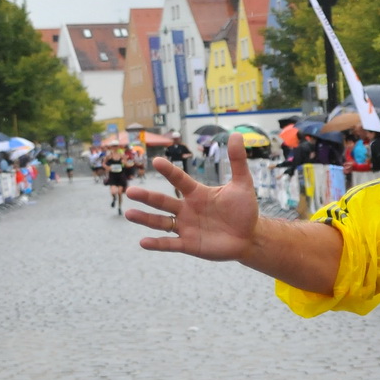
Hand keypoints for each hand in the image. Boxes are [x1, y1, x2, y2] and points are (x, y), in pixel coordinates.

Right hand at [127, 135, 260, 262]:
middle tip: (130, 192)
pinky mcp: (189, 244)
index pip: (179, 180)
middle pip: (163, 202)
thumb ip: (237, 161)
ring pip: (161, 222)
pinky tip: (143, 242)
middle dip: (147, 197)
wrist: (249, 237)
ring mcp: (186, 227)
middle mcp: (186, 209)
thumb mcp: (242, 184)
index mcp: (196, 193)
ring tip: (129, 214)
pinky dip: (157, 244)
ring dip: (145, 219)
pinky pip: (170, 244)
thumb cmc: (244, 210)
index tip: (157, 161)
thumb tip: (237, 134)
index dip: (169, 171)